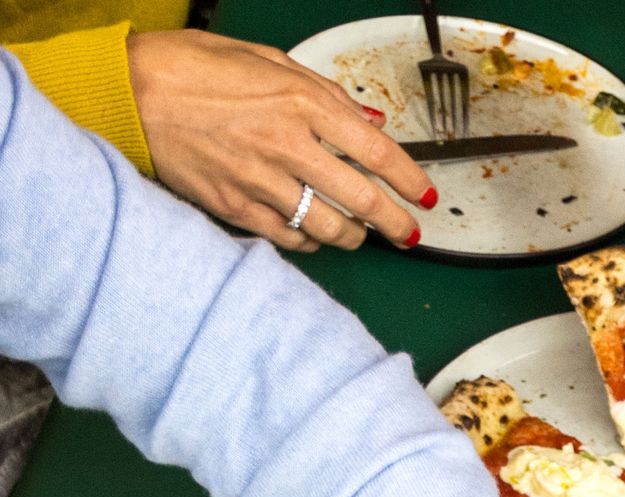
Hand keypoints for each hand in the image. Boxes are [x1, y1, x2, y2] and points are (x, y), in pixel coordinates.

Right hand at [127, 31, 436, 251]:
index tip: (425, 197)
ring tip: (359, 234)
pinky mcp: (239, 209)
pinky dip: (310, 242)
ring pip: (330, 229)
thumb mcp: (265, 61)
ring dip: (353, 237)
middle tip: (409, 234)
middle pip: (363, 201)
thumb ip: (323, 94)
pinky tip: (313, 234)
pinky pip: (291, 239)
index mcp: (300, 102)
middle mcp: (288, 146)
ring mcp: (263, 183)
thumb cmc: (193, 69)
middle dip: (396, 224)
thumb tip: (367, 125)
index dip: (409, 181)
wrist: (133, 93)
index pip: (376, 153)